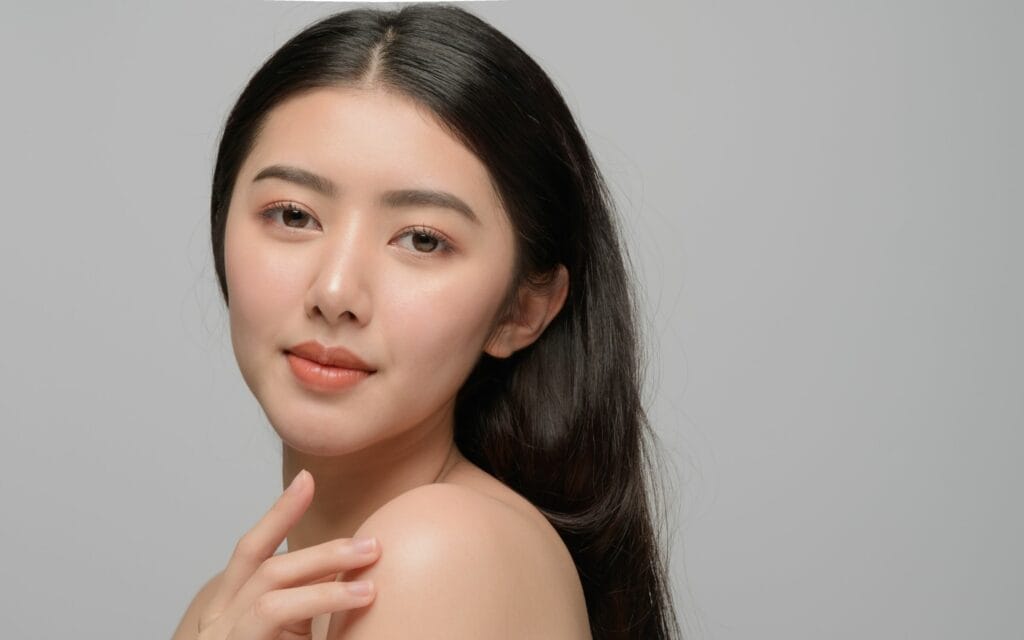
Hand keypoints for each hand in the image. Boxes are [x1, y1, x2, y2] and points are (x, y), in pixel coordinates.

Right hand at [196, 469, 380, 639]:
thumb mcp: (292, 634)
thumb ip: (306, 601)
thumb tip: (346, 567)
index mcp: (228, 611)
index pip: (250, 552)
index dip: (278, 513)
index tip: (307, 479)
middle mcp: (216, 620)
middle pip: (265, 563)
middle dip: (323, 549)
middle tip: (372, 544)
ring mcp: (219, 636)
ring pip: (271, 579)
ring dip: (326, 562)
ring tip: (371, 561)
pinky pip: (273, 610)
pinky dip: (320, 596)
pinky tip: (359, 595)